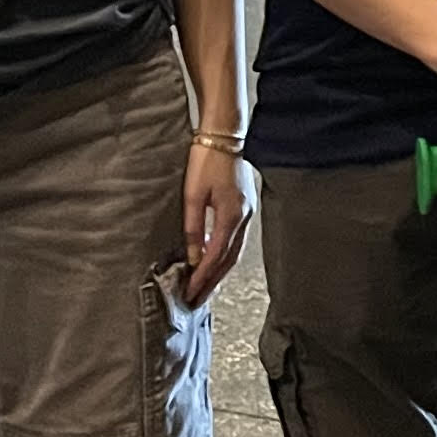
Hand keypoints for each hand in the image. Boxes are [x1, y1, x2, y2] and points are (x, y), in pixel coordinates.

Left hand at [181, 143, 252, 304]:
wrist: (224, 137)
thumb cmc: (206, 161)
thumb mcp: (193, 195)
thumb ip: (193, 228)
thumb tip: (193, 256)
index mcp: (231, 216)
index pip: (215, 257)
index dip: (202, 277)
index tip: (189, 292)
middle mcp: (243, 218)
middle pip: (229, 260)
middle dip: (213, 282)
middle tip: (197, 299)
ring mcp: (247, 213)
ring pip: (234, 252)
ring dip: (220, 272)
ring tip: (205, 287)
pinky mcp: (245, 207)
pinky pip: (236, 240)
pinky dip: (225, 256)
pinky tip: (214, 261)